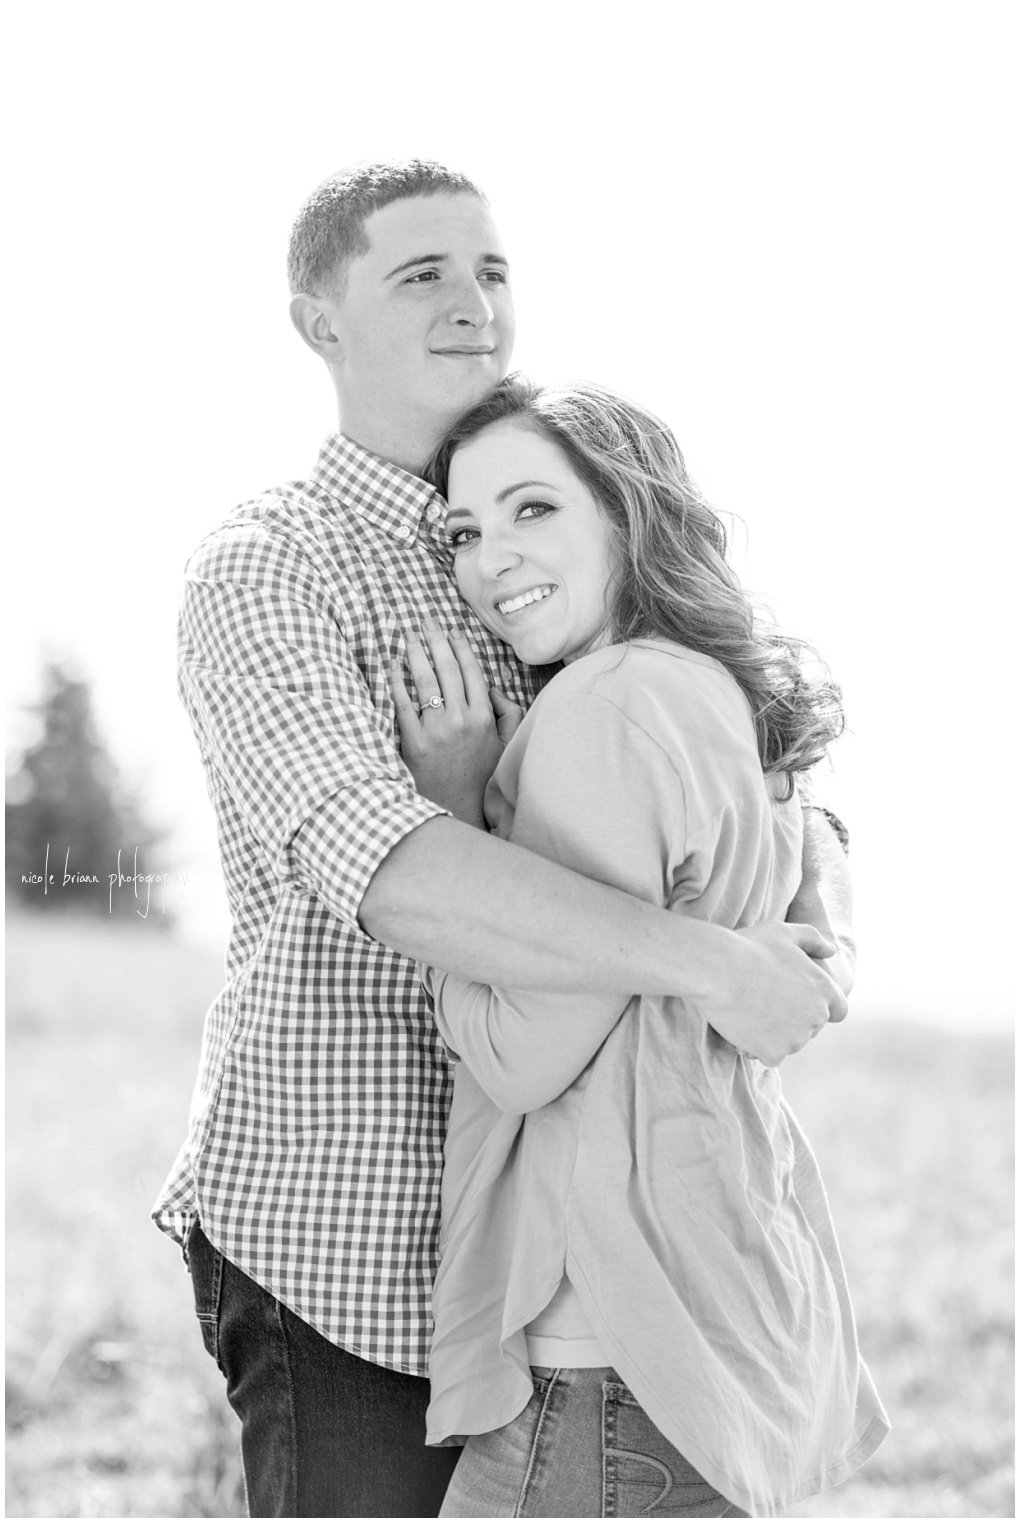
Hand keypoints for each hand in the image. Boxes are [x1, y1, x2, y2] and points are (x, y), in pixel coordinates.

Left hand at [390, 621, 522, 827]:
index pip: (471, 671)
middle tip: (426, 622)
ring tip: (408, 636)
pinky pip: (403, 705)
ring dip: (415, 653)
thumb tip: (491, 686)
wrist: (459, 811)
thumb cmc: (483, 778)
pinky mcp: (414, 743)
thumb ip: (508, 711)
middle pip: (447, 668)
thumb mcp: (507, 744)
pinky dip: (397, 682)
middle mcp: (461, 719)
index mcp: (484, 717)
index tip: (452, 631)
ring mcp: (437, 730)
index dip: (461, 647)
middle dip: (436, 640)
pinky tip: (393, 667)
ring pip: (425, 680)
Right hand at [702, 921, 848, 1065]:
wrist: (718, 970)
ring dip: (775, 1035)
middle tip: (766, 1004)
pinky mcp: (774, 1053)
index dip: (820, 1007)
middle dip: (794, 1021)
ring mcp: (796, 1038)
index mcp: (824, 989)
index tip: (798, 1002)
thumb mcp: (784, 932)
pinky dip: (758, 1048)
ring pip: (790, 1043)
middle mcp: (816, 1016)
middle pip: (811, 1029)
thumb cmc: (749, 947)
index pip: (839, 1011)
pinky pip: (770, 1056)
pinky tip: (744, 1029)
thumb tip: (831, 951)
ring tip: (751, 1013)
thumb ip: (813, 939)